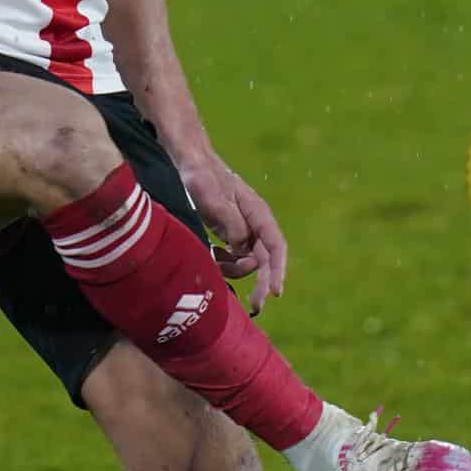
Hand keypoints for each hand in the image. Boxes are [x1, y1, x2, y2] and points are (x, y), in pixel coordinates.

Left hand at [184, 160, 287, 315]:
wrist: (193, 164)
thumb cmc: (202, 177)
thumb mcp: (212, 198)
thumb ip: (230, 222)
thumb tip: (242, 247)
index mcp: (257, 213)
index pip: (275, 246)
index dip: (277, 270)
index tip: (275, 292)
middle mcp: (255, 223)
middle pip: (265, 259)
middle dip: (261, 283)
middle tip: (255, 307)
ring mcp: (244, 228)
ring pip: (249, 260)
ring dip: (235, 269)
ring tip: (214, 260)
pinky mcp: (231, 232)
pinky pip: (236, 255)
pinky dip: (226, 262)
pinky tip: (212, 253)